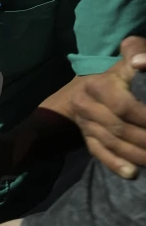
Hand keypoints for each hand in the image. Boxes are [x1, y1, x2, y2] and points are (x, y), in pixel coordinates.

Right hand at [67, 36, 145, 177]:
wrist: (90, 86)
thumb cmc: (122, 71)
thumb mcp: (130, 56)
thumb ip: (138, 52)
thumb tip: (140, 63)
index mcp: (98, 85)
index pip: (123, 106)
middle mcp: (86, 105)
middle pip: (119, 128)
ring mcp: (85, 123)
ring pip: (112, 143)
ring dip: (137, 155)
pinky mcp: (86, 137)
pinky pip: (99, 153)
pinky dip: (115, 164)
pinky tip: (132, 173)